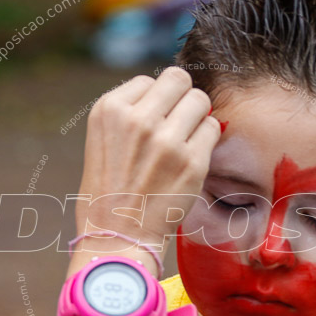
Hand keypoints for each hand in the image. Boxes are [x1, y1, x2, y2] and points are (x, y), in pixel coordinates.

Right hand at [76, 67, 220, 255]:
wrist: (118, 235)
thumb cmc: (111, 188)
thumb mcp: (103, 138)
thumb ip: (130, 111)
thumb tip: (167, 90)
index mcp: (109, 110)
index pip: (148, 80)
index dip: (155, 101)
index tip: (151, 125)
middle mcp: (137, 120)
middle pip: (178, 79)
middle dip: (181, 98)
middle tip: (177, 124)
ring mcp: (166, 140)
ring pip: (200, 100)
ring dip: (197, 117)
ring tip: (184, 141)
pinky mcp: (192, 161)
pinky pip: (212, 128)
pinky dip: (206, 140)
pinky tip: (191, 158)